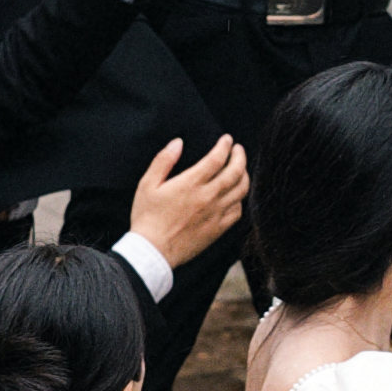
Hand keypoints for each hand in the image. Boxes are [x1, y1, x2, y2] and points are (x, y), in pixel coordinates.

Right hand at [131, 130, 247, 273]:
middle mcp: (208, 197)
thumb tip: (178, 142)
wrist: (153, 251)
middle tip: (238, 149)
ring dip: (244, 176)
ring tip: (240, 169)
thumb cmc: (147, 217)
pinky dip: (239, 200)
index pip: (217, 158)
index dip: (225, 145)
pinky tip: (234, 195)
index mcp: (191, 184)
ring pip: (241, 191)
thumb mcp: (147, 184)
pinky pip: (237, 211)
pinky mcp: (218, 229)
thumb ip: (163, 160)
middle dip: (240, 156)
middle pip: (235, 172)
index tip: (227, 139)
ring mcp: (215, 214)